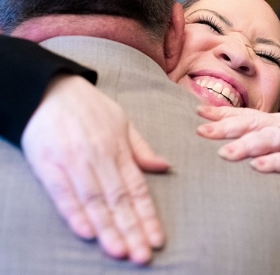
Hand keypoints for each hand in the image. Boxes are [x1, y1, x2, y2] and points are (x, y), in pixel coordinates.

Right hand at [21, 75, 168, 263]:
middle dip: (131, 230)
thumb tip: (165, 167)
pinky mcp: (47, 164)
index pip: (137, 189)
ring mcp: (72, 161)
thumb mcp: (123, 122)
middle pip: (118, 200)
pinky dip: (74, 213)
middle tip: (142, 256)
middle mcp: (98, 157)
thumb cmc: (91, 108)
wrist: (50, 89)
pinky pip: (62, 193)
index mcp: (118, 149)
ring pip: (94, 201)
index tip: (156, 240)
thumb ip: (141, 149)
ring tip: (121, 251)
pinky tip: (87, 232)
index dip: (147, 216)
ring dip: (108, 228)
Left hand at [196, 105, 279, 186]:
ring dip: (247, 145)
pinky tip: (260, 167)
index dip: (223, 113)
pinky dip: (277, 162)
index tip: (197, 111)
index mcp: (277, 122)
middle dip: (226, 126)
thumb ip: (265, 139)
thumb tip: (234, 144)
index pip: (246, 114)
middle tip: (201, 130)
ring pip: (271, 138)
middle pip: (253, 123)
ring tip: (224, 152)